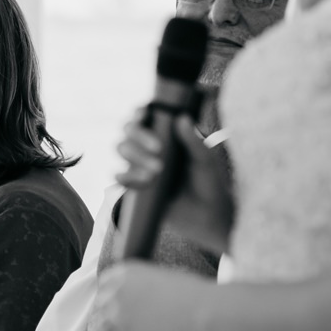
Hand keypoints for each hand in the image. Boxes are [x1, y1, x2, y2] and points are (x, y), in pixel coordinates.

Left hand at [90, 260, 210, 330]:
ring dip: (110, 328)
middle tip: (124, 319)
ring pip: (100, 325)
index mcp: (124, 271)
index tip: (118, 301)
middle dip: (110, 311)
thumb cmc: (191, 291)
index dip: (111, 294)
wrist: (204, 310)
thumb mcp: (160, 275)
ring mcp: (119, 315)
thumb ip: (139, 282)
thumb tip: (134, 295)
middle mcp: (116, 291)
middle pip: (100, 304)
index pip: (104, 283)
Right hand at [114, 111, 232, 251]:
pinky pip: (121, 177)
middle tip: (158, 149)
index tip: (143, 115)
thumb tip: (182, 118)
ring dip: (135, 157)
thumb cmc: (209, 182)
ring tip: (156, 172)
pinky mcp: (136, 186)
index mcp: (166, 134)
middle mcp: (149, 146)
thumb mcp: (205, 160)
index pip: (145, 117)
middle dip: (139, 137)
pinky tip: (130, 179)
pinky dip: (123, 176)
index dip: (139, 113)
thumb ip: (194, 141)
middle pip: (128, 131)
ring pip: (123, 150)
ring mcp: (141, 165)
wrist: (208, 216)